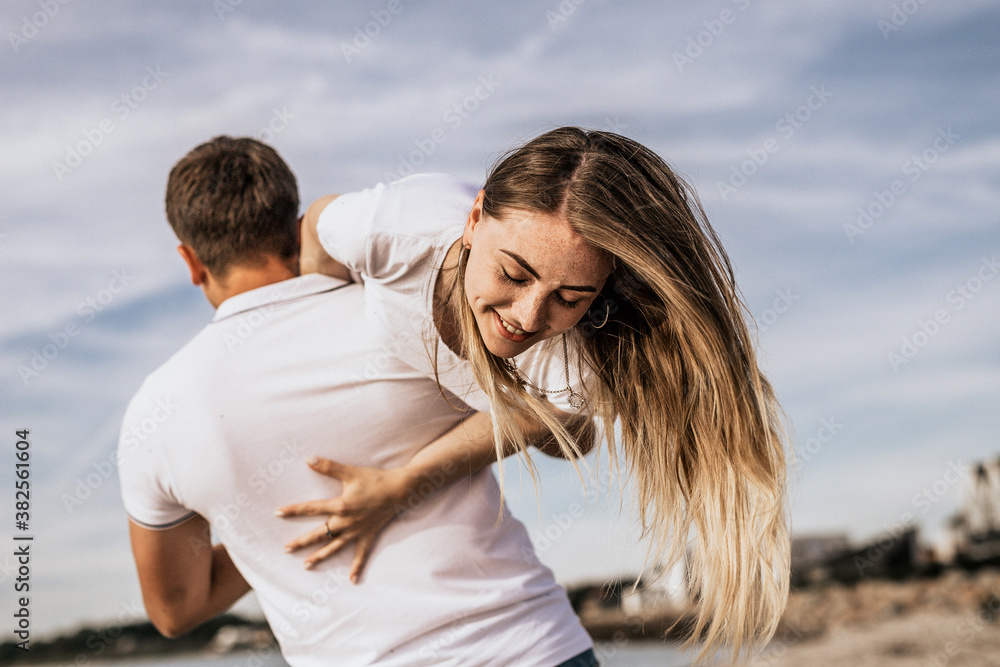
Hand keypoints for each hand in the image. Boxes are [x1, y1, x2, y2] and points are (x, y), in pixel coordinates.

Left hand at [276, 457, 408, 582]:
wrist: (399, 490)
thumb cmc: (374, 479)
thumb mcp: (350, 472)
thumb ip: (328, 467)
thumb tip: (308, 459)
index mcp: (340, 506)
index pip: (311, 509)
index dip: (293, 510)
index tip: (278, 513)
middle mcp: (346, 522)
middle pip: (318, 533)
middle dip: (301, 542)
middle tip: (285, 549)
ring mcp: (356, 531)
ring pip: (334, 547)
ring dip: (319, 556)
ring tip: (305, 566)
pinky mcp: (368, 536)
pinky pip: (361, 555)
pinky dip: (357, 567)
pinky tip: (352, 580)